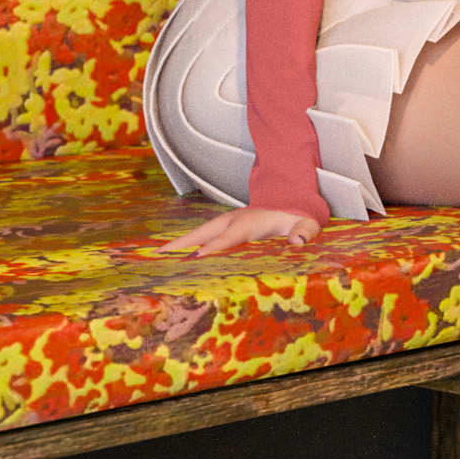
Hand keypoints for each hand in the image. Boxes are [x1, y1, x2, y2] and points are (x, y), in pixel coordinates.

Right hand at [164, 205, 319, 255]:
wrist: (290, 199)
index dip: (212, 248)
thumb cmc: (296, 217)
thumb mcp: (307, 223)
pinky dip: (182, 246)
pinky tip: (167, 256)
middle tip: (157, 257)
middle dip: (181, 245)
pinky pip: (198, 237)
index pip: (227, 239)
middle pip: (202, 234)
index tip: (194, 258)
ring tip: (153, 259)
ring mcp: (223, 223)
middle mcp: (231, 221)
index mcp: (249, 223)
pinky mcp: (220, 227)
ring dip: (175, 246)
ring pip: (196, 235)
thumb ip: (304, 230)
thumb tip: (297, 240)